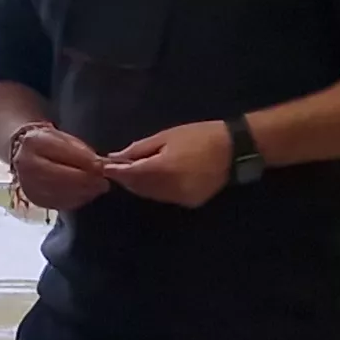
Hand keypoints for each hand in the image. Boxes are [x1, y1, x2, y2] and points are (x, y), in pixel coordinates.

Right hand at [6, 122, 118, 211]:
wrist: (23, 153)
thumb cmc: (49, 143)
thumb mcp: (65, 139)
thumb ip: (82, 152)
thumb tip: (100, 167)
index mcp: (35, 143)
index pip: (63, 155)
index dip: (86, 163)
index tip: (102, 167)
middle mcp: (27, 164)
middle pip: (62, 178)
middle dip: (86, 182)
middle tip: (104, 182)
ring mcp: (28, 184)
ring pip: (61, 193)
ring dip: (84, 193)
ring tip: (98, 188)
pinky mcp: (34, 199)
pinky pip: (59, 203)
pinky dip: (76, 200)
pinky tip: (85, 194)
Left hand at [106, 119, 235, 207]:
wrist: (234, 148)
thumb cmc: (199, 136)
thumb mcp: (167, 136)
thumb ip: (140, 149)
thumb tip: (117, 156)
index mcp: (162, 169)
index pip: (130, 175)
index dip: (116, 171)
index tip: (105, 166)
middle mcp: (169, 189)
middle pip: (138, 188)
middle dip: (126, 179)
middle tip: (117, 168)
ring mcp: (180, 198)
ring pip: (151, 195)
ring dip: (139, 186)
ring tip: (134, 173)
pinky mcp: (190, 203)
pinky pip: (165, 198)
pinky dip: (156, 190)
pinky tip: (155, 180)